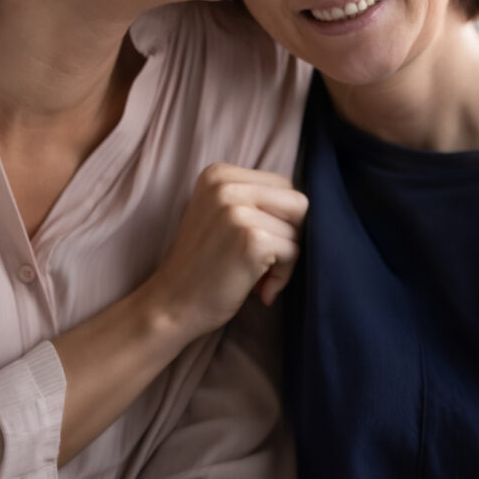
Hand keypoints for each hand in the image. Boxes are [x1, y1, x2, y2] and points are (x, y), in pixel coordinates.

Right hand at [147, 163, 307, 339]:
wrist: (171, 305)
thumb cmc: (202, 266)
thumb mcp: (219, 215)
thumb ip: (253, 200)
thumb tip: (307, 204)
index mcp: (218, 173)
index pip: (282, 185)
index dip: (280, 218)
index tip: (258, 243)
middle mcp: (226, 185)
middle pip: (296, 202)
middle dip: (290, 234)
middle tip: (266, 261)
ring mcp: (238, 211)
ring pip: (297, 230)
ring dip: (285, 260)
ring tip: (257, 277)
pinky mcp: (252, 239)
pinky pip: (293, 252)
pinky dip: (282, 276)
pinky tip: (260, 289)